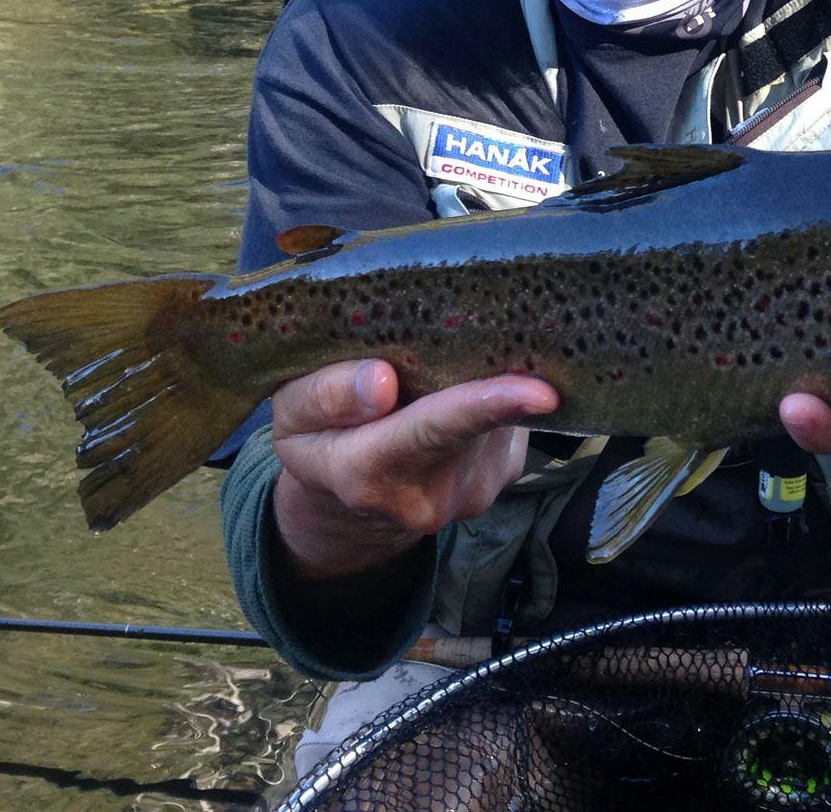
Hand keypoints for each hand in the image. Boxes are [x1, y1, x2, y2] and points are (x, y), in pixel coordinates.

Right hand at [268, 361, 557, 581]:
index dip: (484, 405)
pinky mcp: (503, 476)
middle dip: (500, 373)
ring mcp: (475, 490)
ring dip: (489, 377)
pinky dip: (497, 393)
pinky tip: (470, 380)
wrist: (346, 503)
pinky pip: (510, 421)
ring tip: (457, 350)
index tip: (540, 392)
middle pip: (479, 418)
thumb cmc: (315, 437)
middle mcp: (431, 494)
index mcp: (367, 473)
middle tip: (513, 327)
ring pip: (500, 415)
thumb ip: (325, 397)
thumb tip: (379, 381)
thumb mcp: (291, 416)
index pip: (430, 431)